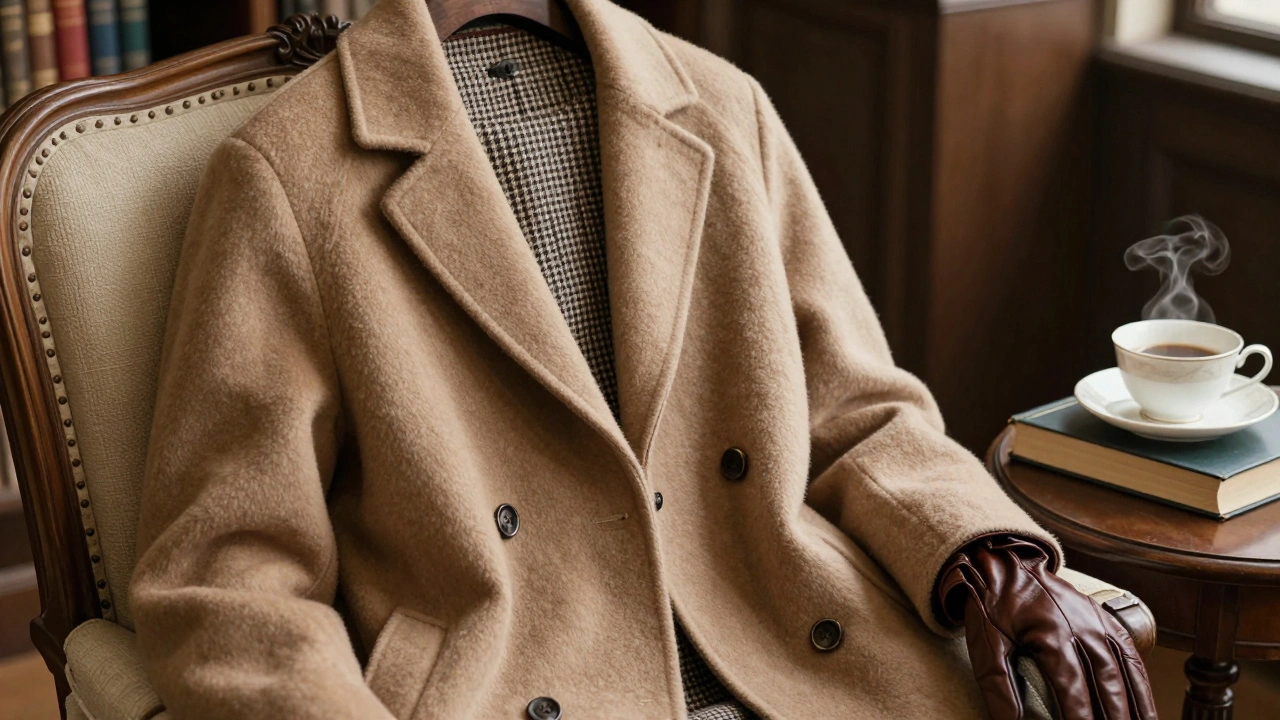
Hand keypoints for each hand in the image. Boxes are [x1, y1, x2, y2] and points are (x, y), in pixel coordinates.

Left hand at [937, 535, 1156, 719]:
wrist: (1007, 565)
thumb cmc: (993, 609)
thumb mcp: (985, 646)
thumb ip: (999, 688)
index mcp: (1050, 635)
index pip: (1072, 689)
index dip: (1079, 719)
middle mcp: (1081, 628)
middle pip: (1106, 684)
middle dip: (1113, 718)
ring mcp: (1098, 623)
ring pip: (1125, 672)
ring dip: (1135, 708)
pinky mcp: (1106, 620)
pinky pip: (1130, 656)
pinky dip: (1142, 686)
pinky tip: (1147, 710)